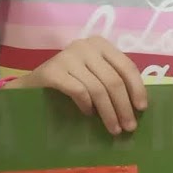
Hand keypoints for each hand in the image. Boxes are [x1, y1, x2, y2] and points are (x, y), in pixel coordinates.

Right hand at [13, 37, 146, 134]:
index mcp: (100, 44)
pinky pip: (78, 91)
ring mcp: (67, 57)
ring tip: (113, 128)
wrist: (31, 87)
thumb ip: (113, 81)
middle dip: (123, 106)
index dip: (137, 88)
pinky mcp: (52, 71)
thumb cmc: (69, 82)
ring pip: (98, 89)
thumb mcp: (95, 75)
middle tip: (129, 127)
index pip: (126, 66)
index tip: (141, 108)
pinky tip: (88, 115)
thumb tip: (138, 106)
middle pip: (113, 80)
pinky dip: (87, 105)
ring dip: (108, 113)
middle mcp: (84, 46)